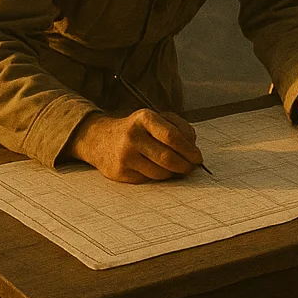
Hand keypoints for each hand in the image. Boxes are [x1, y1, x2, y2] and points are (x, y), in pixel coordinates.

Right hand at [66, 109, 203, 182]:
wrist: (99, 139)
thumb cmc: (137, 129)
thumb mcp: (157, 118)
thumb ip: (180, 128)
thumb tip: (193, 150)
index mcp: (145, 118)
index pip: (172, 136)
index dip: (188, 149)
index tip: (198, 158)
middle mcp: (132, 136)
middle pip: (167, 157)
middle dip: (184, 165)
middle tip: (192, 167)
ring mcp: (124, 155)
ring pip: (159, 172)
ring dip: (173, 173)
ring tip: (177, 168)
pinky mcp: (119, 172)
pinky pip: (148, 179)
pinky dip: (159, 176)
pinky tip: (158, 169)